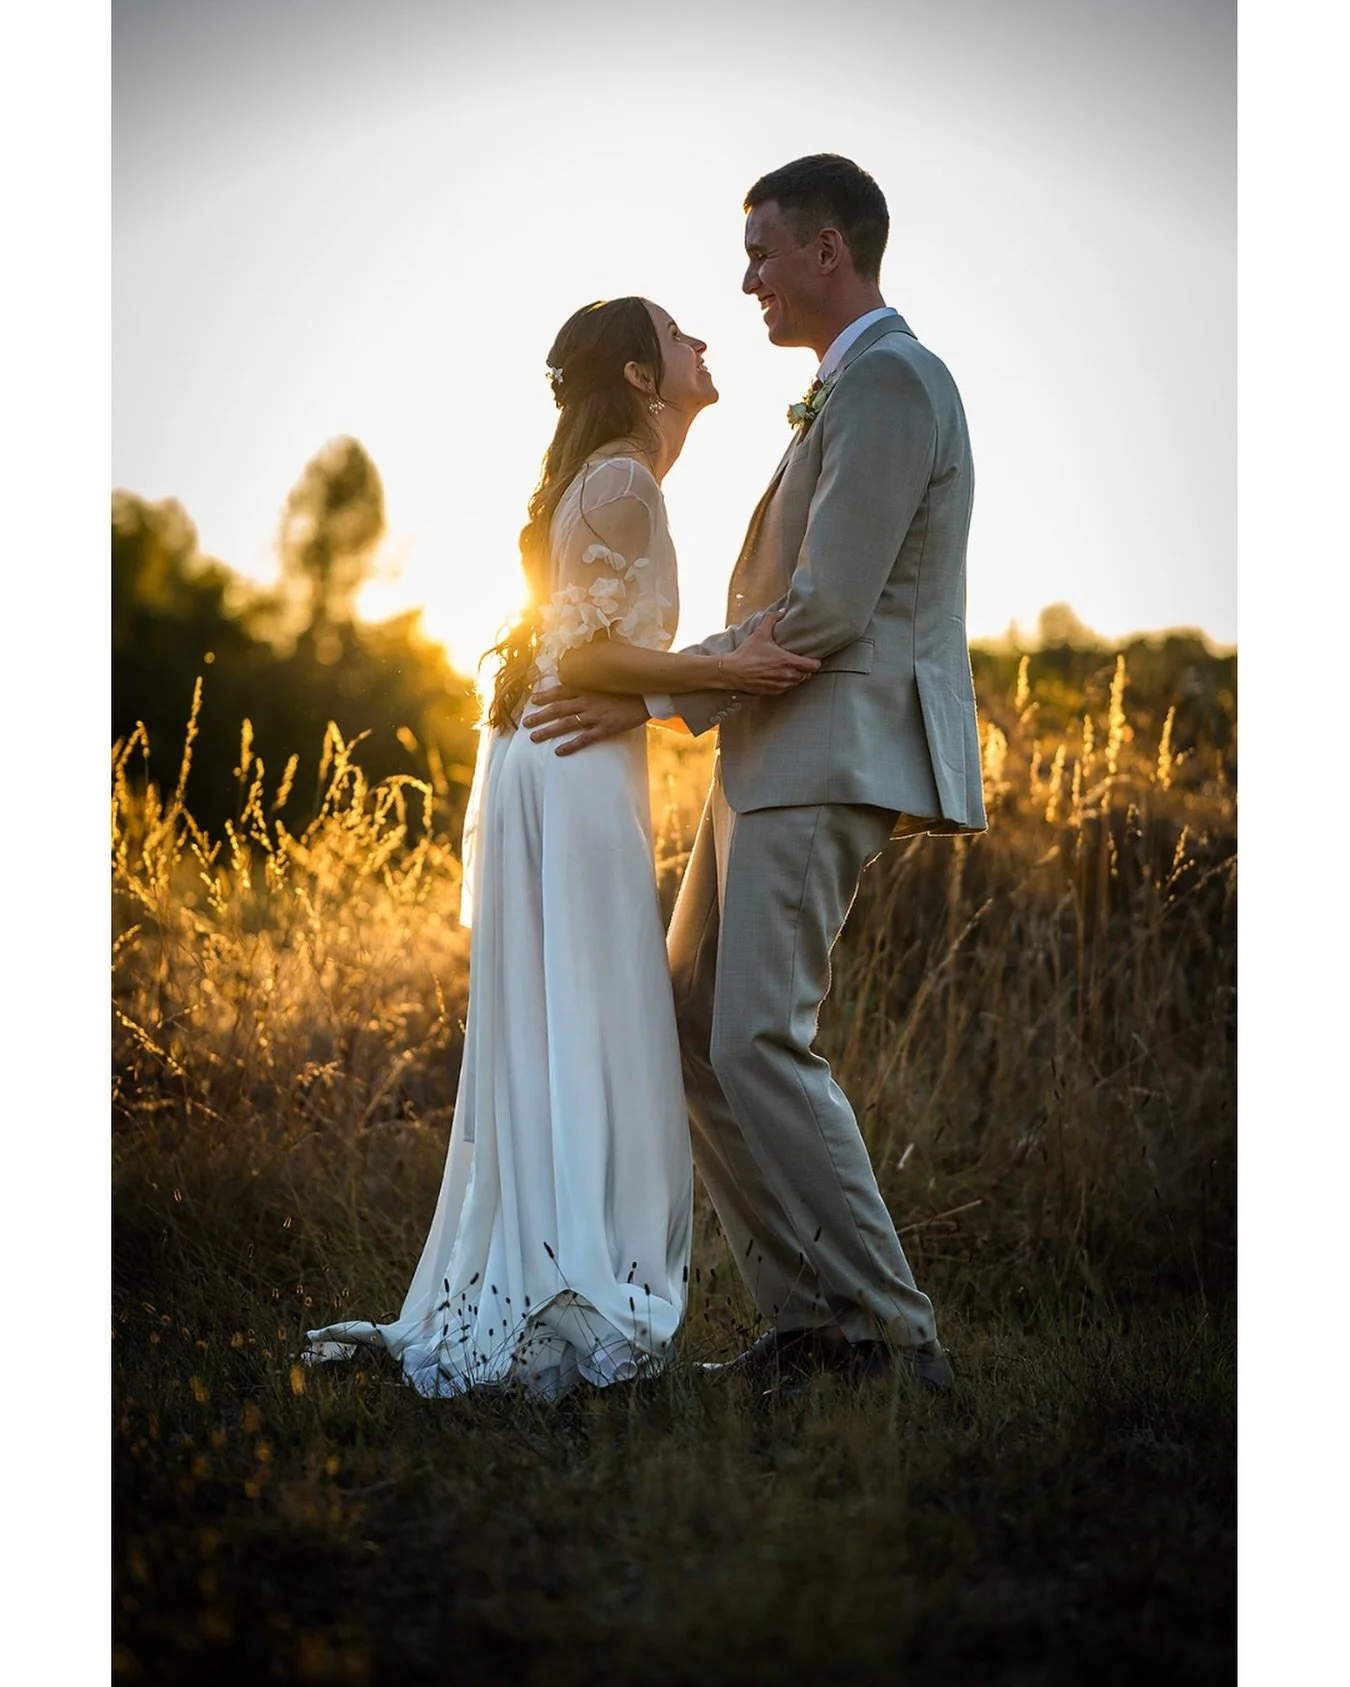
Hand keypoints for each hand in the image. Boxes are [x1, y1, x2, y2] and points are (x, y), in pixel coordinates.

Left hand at [522, 686, 650, 756]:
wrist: (649, 696)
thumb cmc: (629, 688)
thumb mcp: (609, 680)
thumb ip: (594, 681)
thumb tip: (583, 681)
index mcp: (588, 688)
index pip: (561, 691)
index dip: (545, 696)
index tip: (532, 700)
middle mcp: (588, 701)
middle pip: (558, 708)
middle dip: (540, 716)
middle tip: (525, 723)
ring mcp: (596, 715)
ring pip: (566, 723)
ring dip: (548, 730)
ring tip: (534, 737)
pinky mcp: (606, 728)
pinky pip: (584, 738)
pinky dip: (570, 745)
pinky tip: (558, 752)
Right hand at [718, 611, 819, 693]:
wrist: (732, 671)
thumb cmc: (747, 653)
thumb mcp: (760, 633)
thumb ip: (772, 619)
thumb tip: (782, 610)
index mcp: (786, 661)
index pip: (812, 666)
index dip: (815, 663)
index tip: (814, 659)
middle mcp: (786, 675)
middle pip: (806, 676)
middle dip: (805, 670)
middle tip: (801, 663)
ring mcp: (780, 685)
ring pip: (797, 683)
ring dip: (796, 677)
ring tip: (791, 669)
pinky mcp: (773, 692)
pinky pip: (787, 689)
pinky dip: (786, 684)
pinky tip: (780, 676)